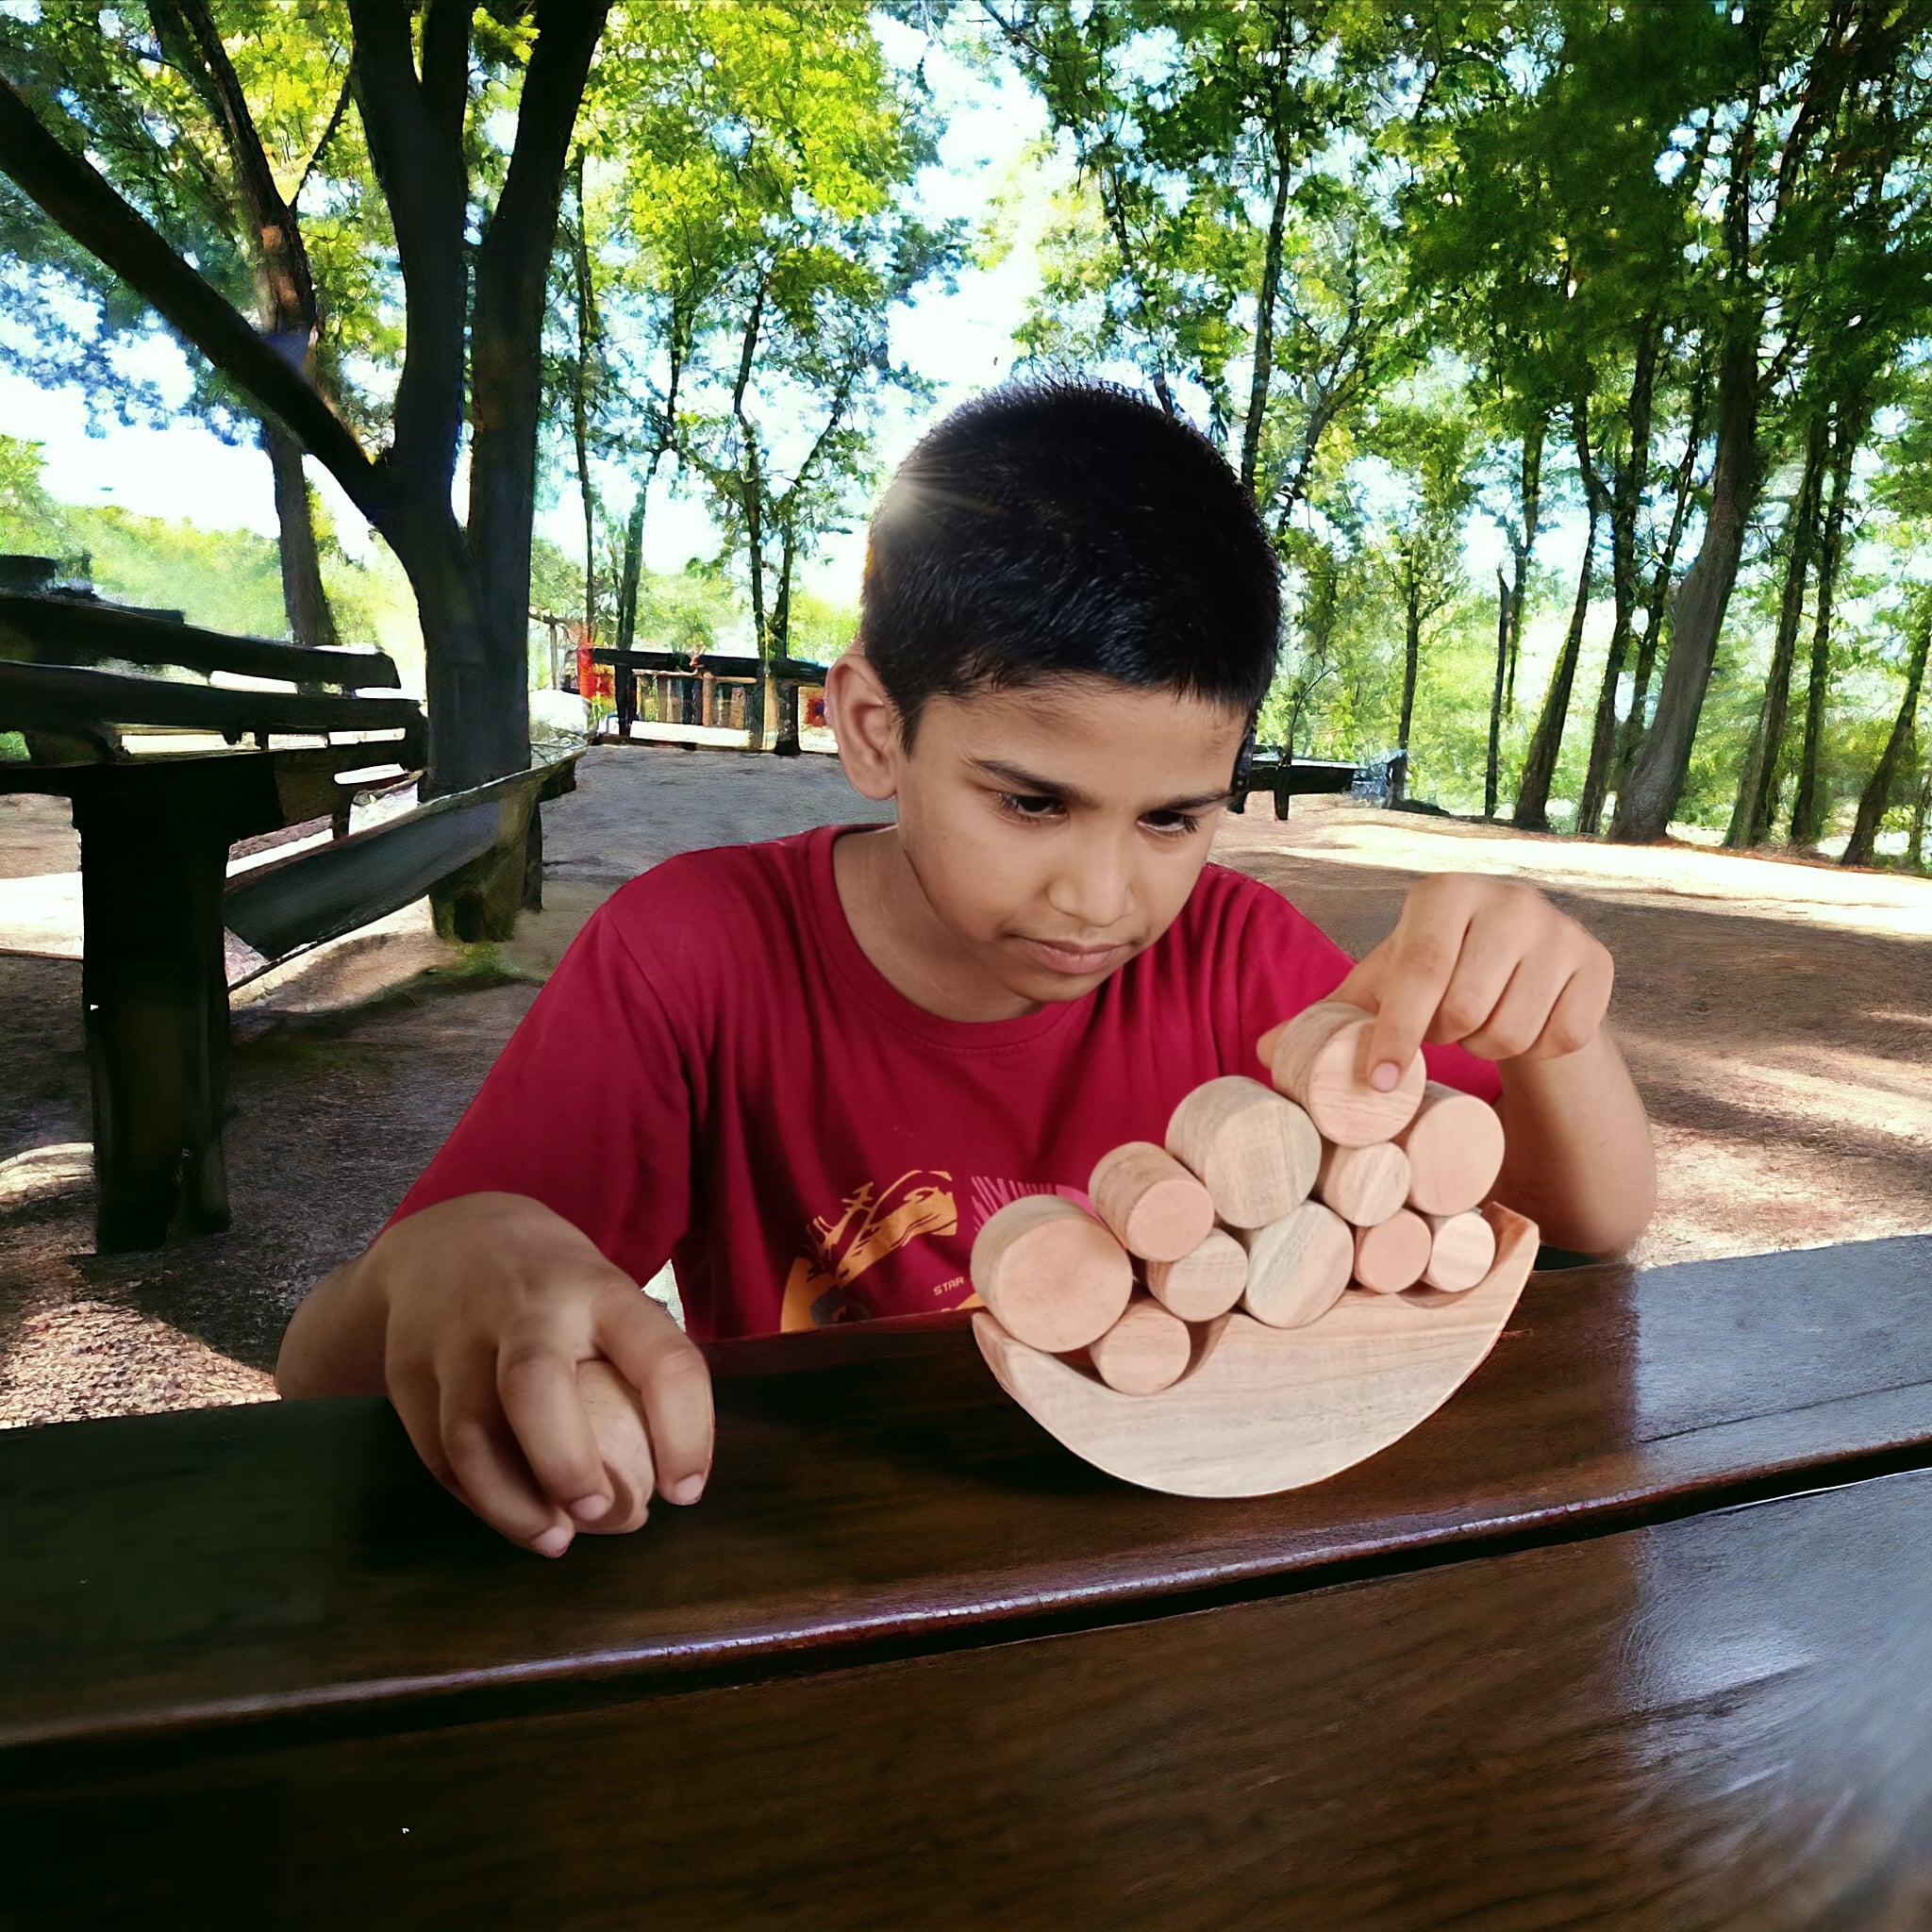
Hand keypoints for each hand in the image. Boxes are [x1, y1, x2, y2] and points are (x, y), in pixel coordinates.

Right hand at [373, 1192, 712, 1556]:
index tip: (686, 1492)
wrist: (446, 1238)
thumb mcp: (607, 1297)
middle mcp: (524, 1310)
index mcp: (598, 1291)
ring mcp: (456, 1341)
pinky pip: (438, 1456)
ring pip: (469, 1435)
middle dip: (567, 1463)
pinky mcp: (408, 1375)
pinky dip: (479, 1499)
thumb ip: (633, 1371)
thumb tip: (662, 1483)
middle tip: (601, 1512)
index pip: (657, 1355)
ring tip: (556, 1540)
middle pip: (534, 1385)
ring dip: (514, 1504)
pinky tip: (513, 1516)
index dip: (684, 1429)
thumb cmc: (555, 1289)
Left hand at [1333, 873, 1612, 1085]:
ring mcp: (1560, 929)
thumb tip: (1266, 1052)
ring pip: (1514, 1029)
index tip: (1381, 1083)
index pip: (1419, 971)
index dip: (1397, 1033)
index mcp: (1444, 893)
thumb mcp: (1383, 983)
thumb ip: (1329, 1015)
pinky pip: (1561, 1038)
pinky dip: (1534, 1052)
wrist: (1519, 960)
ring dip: (1487, 1047)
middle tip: (1442, 1029)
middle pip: (1467, 1007)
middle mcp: (1509, 899)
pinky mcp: (1598, 963)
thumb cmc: (1436, 970)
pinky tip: (1522, 1026)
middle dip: (1445, 1036)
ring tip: (1478, 1025)